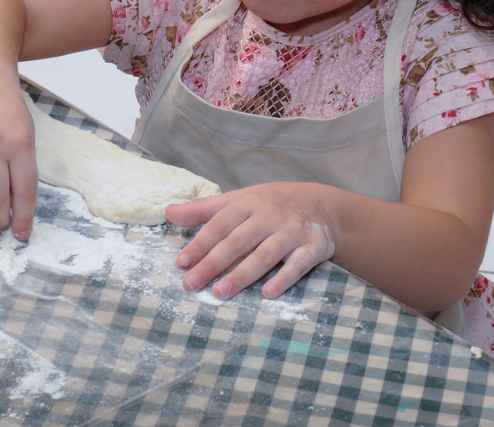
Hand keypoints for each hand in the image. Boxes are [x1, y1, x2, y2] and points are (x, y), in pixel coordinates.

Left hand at [164, 182, 338, 299]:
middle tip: (191, 284)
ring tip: (219, 293)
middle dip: (213, 263)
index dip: (200, 243)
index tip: (181, 262)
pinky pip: (297, 265)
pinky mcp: (313, 247)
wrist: (325, 205)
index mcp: (250, 203)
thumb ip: (204, 209)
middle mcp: (270, 215)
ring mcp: (292, 231)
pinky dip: (283, 279)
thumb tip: (168, 213)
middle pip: (238, 241)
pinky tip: (267, 294)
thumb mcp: (241, 199)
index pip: (220, 224)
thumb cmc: (274, 204)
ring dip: (242, 275)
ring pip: (264, 255)